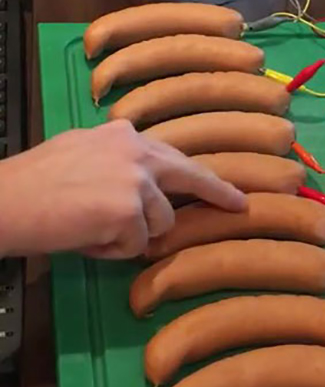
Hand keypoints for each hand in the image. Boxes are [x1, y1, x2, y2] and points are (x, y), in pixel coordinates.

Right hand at [0, 121, 246, 258]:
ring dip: (132, 236)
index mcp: (125, 136)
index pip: (174, 156)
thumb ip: (116, 162)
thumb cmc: (32, 182)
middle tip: (239, 205)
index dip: (200, 176)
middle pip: (191, 177)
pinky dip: (112, 251)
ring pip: (161, 224)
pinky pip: (137, 247)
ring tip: (91, 227)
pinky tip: (84, 237)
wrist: (2, 200)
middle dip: (217, 194)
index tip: (229, 189)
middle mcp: (138, 151)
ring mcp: (137, 180)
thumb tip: (141, 184)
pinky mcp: (130, 211)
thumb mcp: (81, 153)